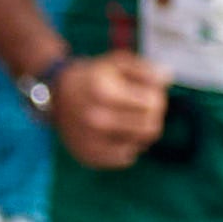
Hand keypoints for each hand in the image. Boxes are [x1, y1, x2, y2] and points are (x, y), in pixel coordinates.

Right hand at [52, 52, 169, 168]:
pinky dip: (127, 147)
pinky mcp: (89, 156)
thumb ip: (144, 69)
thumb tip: (167, 78)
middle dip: (153, 117)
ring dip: (141, 133)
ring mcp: (91, 141)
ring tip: (130, 120)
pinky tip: (118, 134)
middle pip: (150, 128)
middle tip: (143, 109)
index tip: (147, 93)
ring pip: (140, 146)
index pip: (153, 104)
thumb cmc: (92, 76)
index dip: (157, 96)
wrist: (55, 96)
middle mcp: (96, 120)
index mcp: (105, 93)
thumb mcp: (117, 62)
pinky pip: (125, 159)